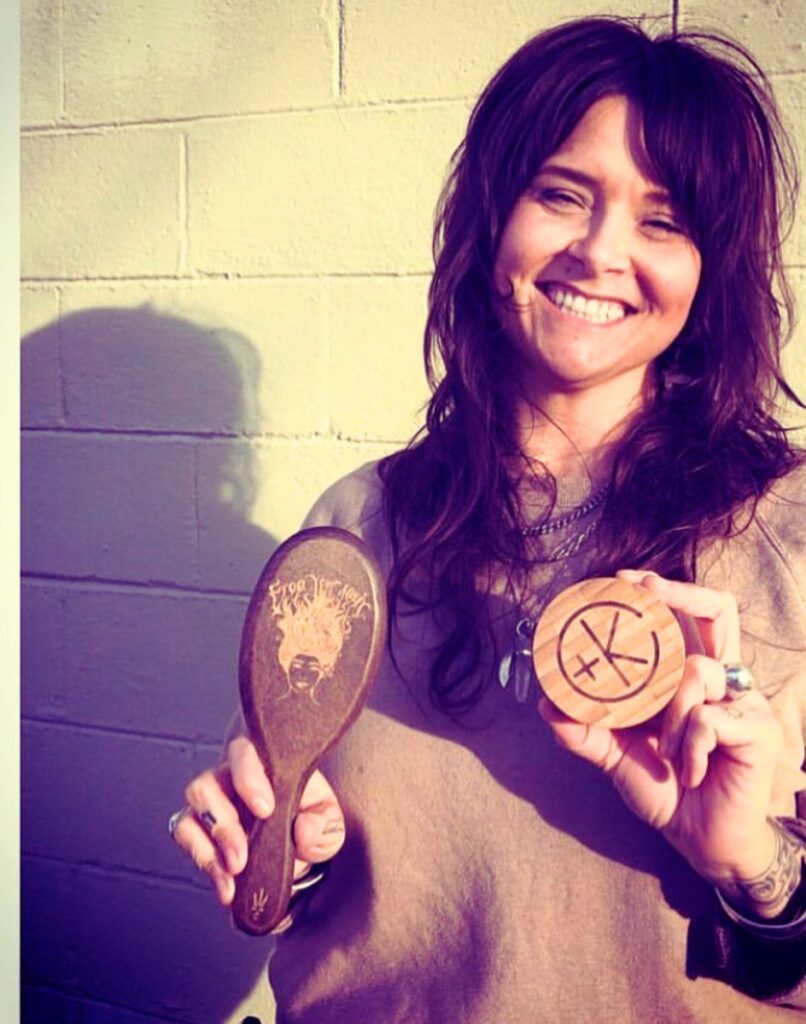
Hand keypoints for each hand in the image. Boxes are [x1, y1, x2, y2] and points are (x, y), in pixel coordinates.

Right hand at [171, 736, 345, 905]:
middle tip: (241, 857)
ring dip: (207, 849)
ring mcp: (211, 805)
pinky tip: (226, 887)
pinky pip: (186, 840)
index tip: (265, 809)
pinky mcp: (199, 831)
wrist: (295, 846)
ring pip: (190, 816)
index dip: (248, 778)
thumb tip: (303, 830)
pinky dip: (205, 865)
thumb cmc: (309, 818)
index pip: (245, 753)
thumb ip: (324, 824)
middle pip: (206, 786)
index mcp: (263, 764)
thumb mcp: (328, 820)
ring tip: (233, 874)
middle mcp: (229, 779)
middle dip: (223, 826)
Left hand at [538, 571, 784, 893]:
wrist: (699, 840)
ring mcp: (745, 701)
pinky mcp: (760, 730)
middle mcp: (723, 680)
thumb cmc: (664, 790)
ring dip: (671, 715)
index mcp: (691, 677)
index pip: (690, 618)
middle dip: (680, 593)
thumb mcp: (616, 755)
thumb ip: (585, 730)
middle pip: (719, 611)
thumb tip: (547, 705)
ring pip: (695, 672)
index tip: (625, 579)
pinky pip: (710, 718)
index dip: (665, 591)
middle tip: (645, 590)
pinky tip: (689, 771)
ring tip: (667, 750)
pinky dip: (689, 745)